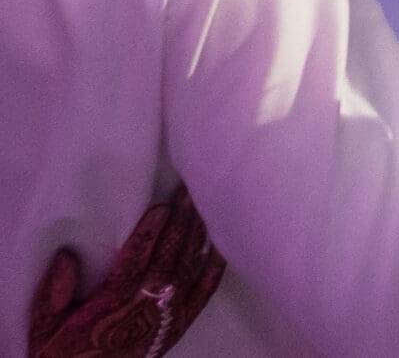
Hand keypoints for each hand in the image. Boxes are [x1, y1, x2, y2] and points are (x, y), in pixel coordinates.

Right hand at [28, 186, 225, 357]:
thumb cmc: (62, 351)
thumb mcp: (43, 327)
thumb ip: (51, 293)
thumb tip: (66, 255)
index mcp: (110, 308)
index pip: (133, 265)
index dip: (149, 235)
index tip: (161, 208)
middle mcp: (143, 311)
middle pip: (166, 261)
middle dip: (179, 226)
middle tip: (188, 193)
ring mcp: (165, 318)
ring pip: (186, 271)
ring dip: (195, 238)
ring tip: (201, 206)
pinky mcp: (179, 325)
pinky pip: (203, 293)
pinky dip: (213, 269)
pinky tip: (219, 246)